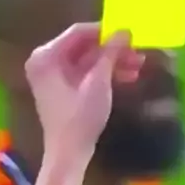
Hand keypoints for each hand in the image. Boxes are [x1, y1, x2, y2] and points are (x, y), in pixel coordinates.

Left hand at [25, 23, 142, 160]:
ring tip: (138, 65)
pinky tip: (128, 77)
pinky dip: (104, 74)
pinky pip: (85, 73)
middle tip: (138, 51)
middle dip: (113, 49)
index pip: (79, 32)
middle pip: (84, 46)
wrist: (69, 154)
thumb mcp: (98, 83)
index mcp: (46, 56)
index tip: (130, 33)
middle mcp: (45, 61)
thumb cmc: (80, 118)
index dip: (106, 31)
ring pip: (88, 60)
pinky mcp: (62, 89)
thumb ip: (110, 53)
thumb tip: (125, 30)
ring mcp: (53, 76)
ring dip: (113, 62)